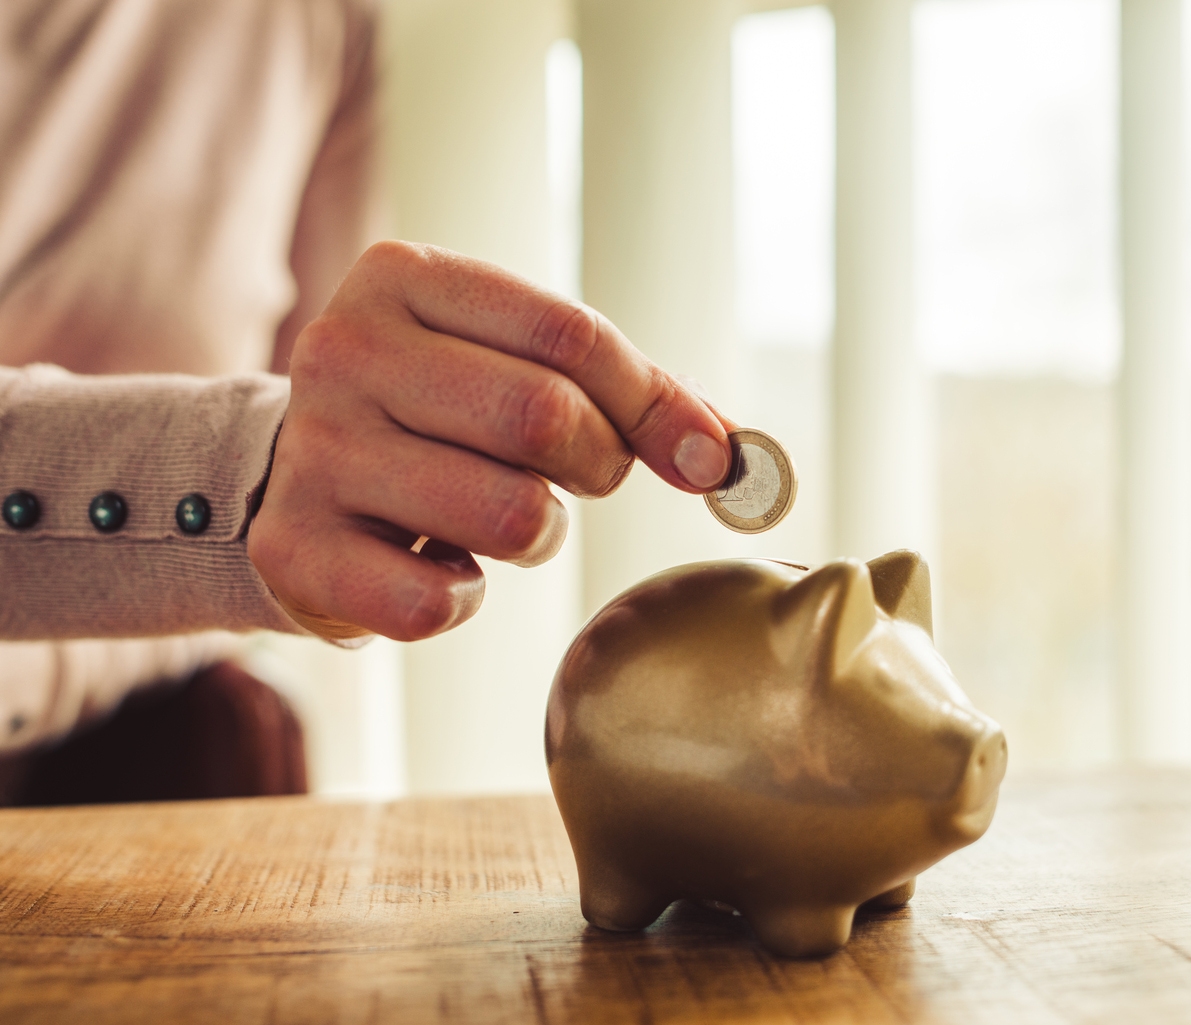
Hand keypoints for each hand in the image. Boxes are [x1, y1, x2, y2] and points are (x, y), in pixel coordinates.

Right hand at [247, 241, 732, 641]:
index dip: (656, 403)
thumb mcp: (511, 363)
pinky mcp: (293, 548)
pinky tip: (437, 566)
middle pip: (543, 417)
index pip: (570, 334)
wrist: (288, 477)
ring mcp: (313, 450)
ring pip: (507, 514)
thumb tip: (723, 450)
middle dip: (597, 465)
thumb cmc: (434, 413)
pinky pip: (436, 603)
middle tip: (581, 478)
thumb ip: (622, 393)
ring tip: (500, 516)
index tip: (707, 456)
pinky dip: (465, 599)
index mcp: (403, 277)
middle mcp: (344, 350)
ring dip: (537, 535)